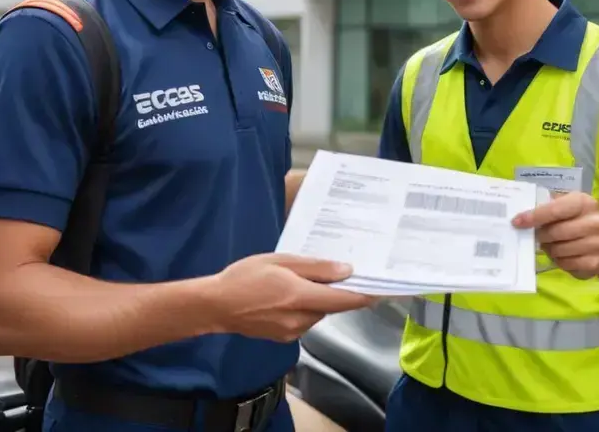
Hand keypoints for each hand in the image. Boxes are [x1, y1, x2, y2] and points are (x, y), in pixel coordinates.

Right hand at [210, 253, 376, 342]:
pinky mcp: (284, 337)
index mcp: (301, 297)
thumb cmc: (245, 276)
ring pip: (317, 313)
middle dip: (334, 292)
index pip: (344, 300)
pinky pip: (304, 321)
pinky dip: (304, 308)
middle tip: (333, 272)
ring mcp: (292, 331)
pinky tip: (286, 296)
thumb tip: (346, 270)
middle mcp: (301, 319)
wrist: (216, 305)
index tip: (382, 289)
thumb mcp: (281, 262)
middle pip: (331, 306)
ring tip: (299, 281)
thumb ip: (315, 268)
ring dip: (317, 300)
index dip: (365, 295)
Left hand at [513, 192, 598, 278]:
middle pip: (555, 232)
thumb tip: (522, 213)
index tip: (516, 222)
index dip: (534, 216)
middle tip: (536, 236)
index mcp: (585, 203)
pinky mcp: (595, 263)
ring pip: (558, 250)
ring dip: (549, 249)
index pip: (555, 210)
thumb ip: (549, 206)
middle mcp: (595, 222)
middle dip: (540, 236)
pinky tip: (562, 255)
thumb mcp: (568, 207)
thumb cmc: (580, 222)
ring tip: (551, 245)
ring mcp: (597, 244)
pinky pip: (565, 263)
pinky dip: (558, 260)